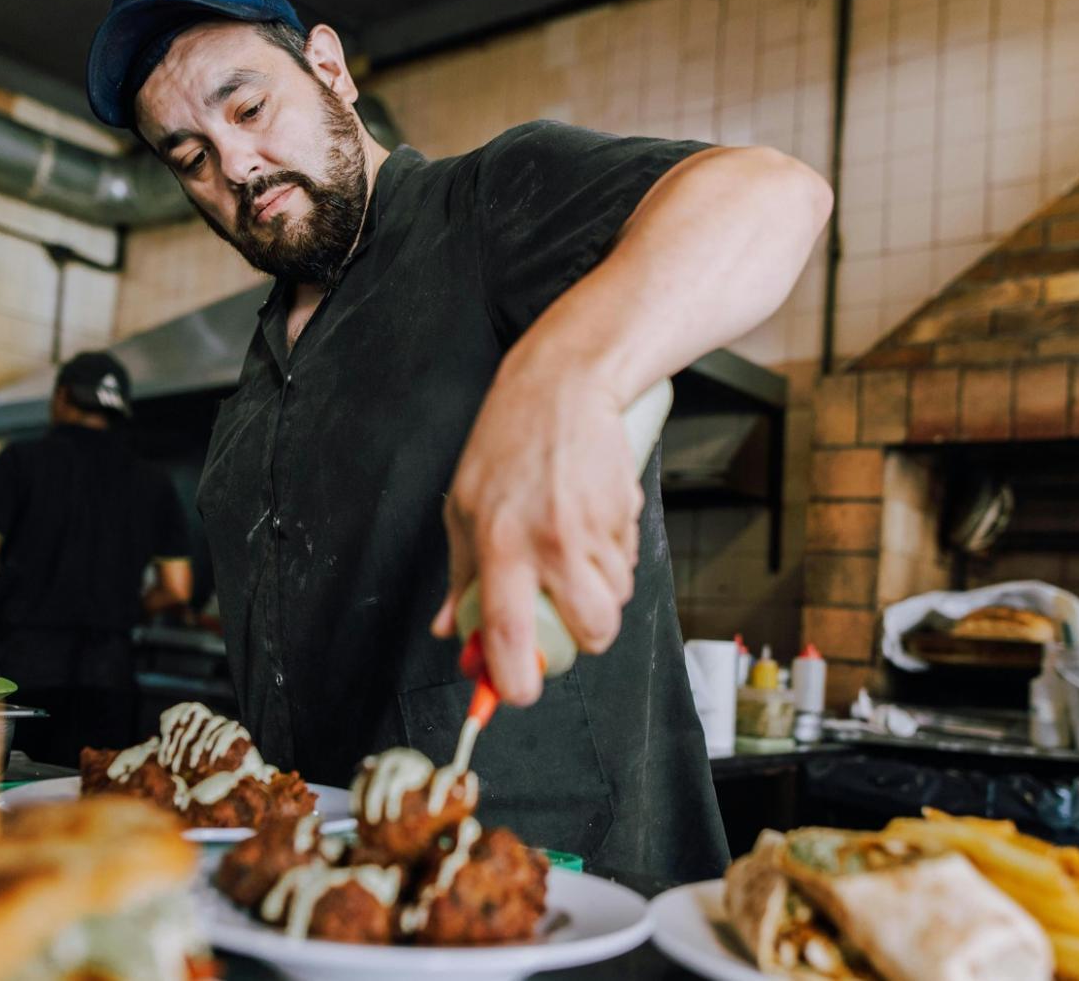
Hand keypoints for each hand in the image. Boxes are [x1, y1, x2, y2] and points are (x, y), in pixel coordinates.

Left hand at [431, 359, 643, 705]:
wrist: (564, 387)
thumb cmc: (506, 444)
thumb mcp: (463, 508)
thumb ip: (459, 577)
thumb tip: (450, 630)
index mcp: (500, 546)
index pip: (509, 635)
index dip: (516, 681)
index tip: (517, 692)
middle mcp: (550, 543)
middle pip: (593, 632)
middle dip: (586, 639)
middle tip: (564, 620)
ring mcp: (593, 529)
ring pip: (616, 600)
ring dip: (599, 593)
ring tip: (572, 555)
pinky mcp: (625, 514)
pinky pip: (627, 564)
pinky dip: (612, 560)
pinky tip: (589, 525)